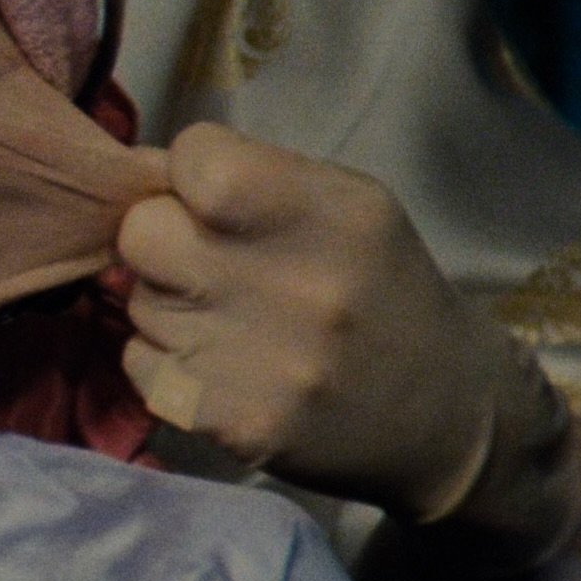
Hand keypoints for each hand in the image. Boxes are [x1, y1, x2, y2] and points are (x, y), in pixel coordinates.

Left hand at [117, 123, 547, 522]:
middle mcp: (291, 288)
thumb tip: (150, 175)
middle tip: (205, 260)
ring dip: (168, 303)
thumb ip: (255, 177)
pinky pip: (140, 364)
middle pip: (142, 234)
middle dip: (162, 238)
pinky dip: (167, 361)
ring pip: (139, 301)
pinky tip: (223, 364)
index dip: (188, 173)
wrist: (441, 414)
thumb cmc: (381, 288)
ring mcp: (255, 363)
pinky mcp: (226, 421)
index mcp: (327, 215)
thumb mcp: (348, 206)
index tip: (212, 198)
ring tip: (232, 318)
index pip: (194, 159)